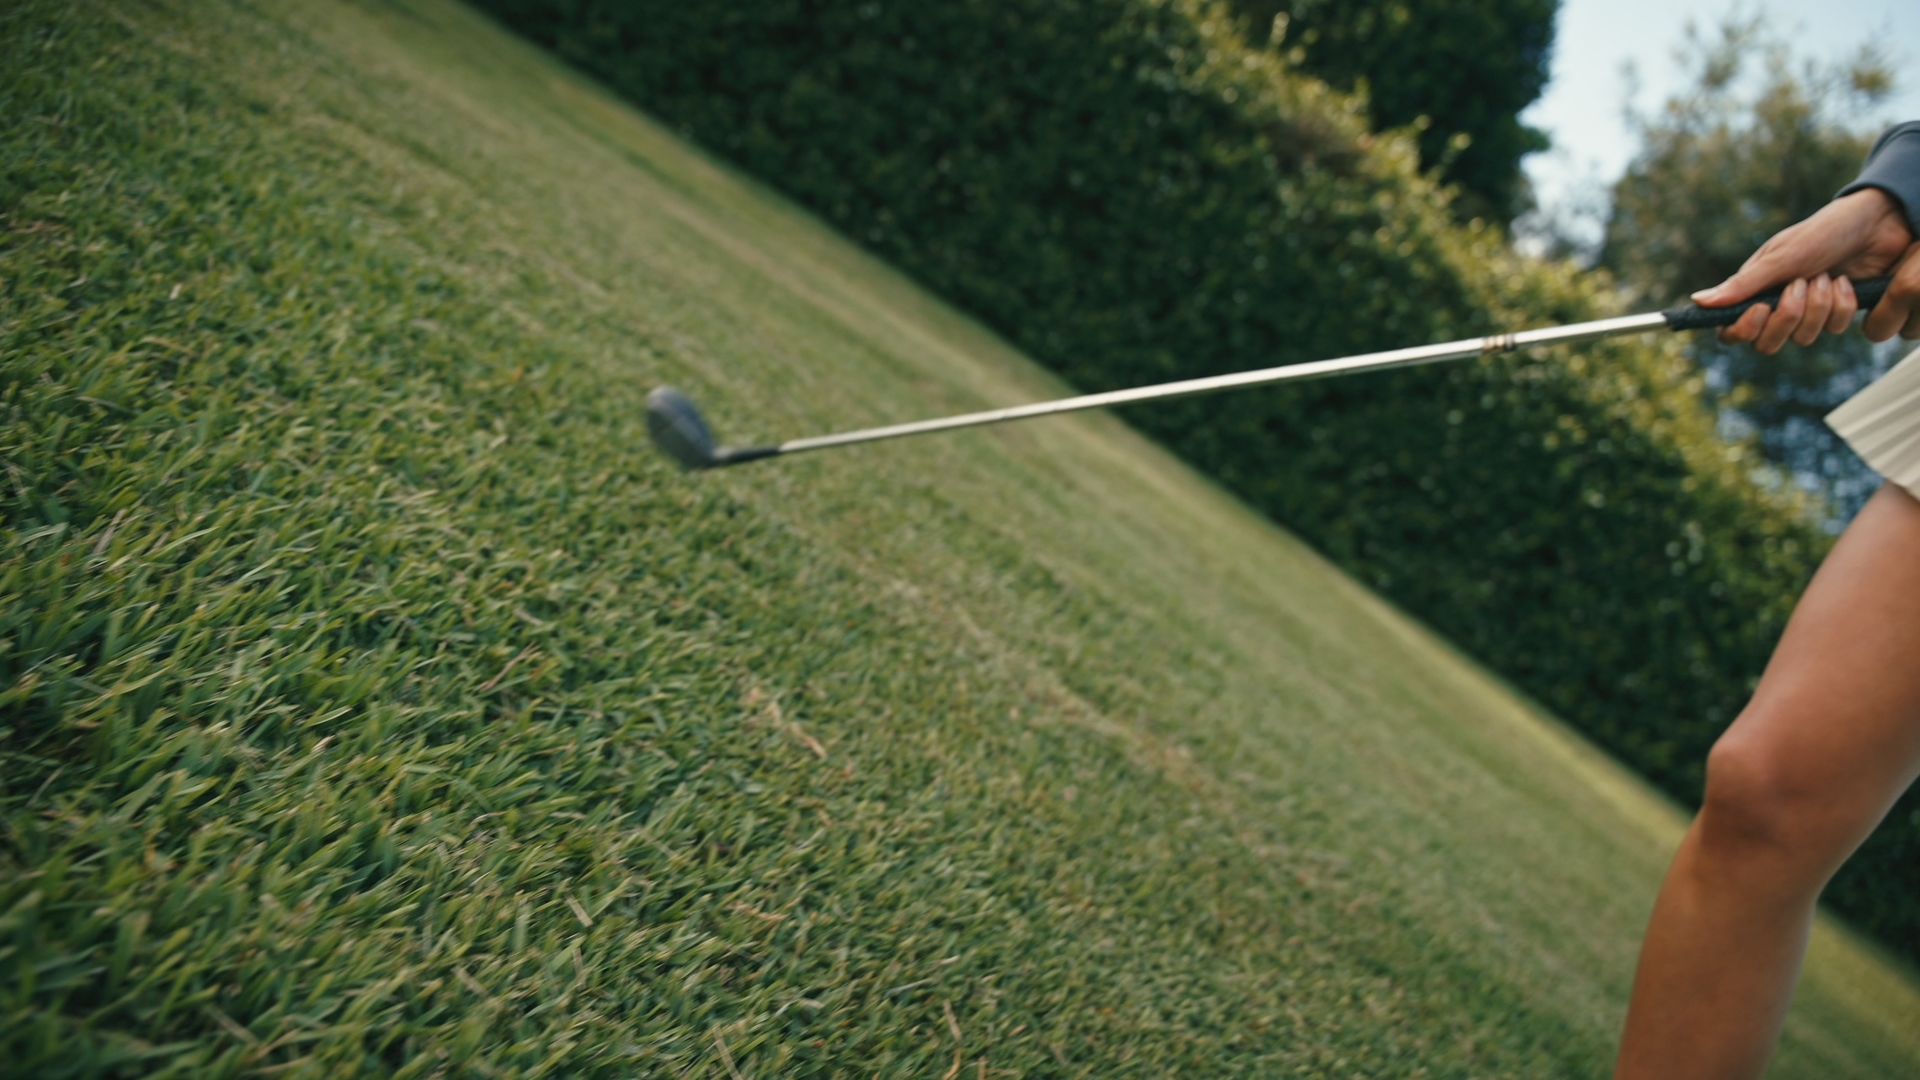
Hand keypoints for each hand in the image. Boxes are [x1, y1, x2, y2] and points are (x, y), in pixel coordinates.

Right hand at [1689, 187, 1919, 352]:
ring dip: (1818, 306)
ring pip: (1803, 338)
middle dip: (1787, 317)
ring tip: (1827, 275)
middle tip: (1800, 285)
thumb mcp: (1780, 257)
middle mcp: (1777, 306)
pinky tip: (1845, 281)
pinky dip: (1842, 304)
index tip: (1761, 309)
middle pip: (1766, 344)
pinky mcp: (1834, 315)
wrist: (1877, 224)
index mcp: (1754, 291)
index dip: (1743, 329)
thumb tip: (1697, 301)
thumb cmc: (1823, 233)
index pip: (1731, 331)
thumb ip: (1742, 284)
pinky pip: (1833, 329)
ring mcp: (1807, 313)